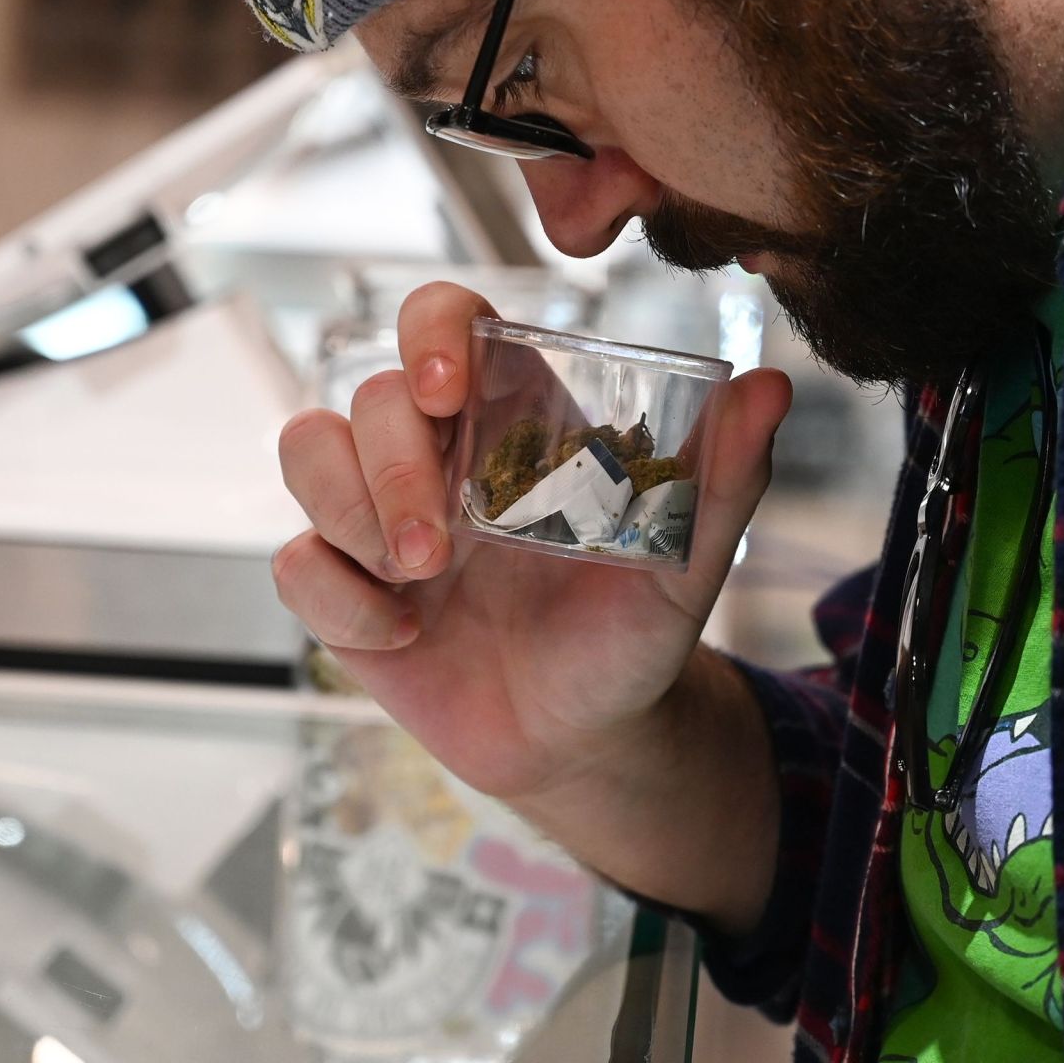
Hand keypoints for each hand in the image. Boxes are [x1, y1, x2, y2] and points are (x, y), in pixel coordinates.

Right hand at [274, 282, 792, 805]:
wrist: (586, 743)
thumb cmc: (631, 636)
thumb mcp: (686, 561)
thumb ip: (723, 476)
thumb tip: (769, 386)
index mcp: (509, 418)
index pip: (440, 320)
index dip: (424, 333)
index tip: (445, 389)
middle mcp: (435, 452)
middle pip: (365, 399)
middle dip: (391, 468)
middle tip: (440, 547)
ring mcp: (379, 517)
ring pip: (305, 452)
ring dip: (350, 515)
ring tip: (421, 581)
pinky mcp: (344, 588)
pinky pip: (294, 562)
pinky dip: (339, 602)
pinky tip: (403, 636)